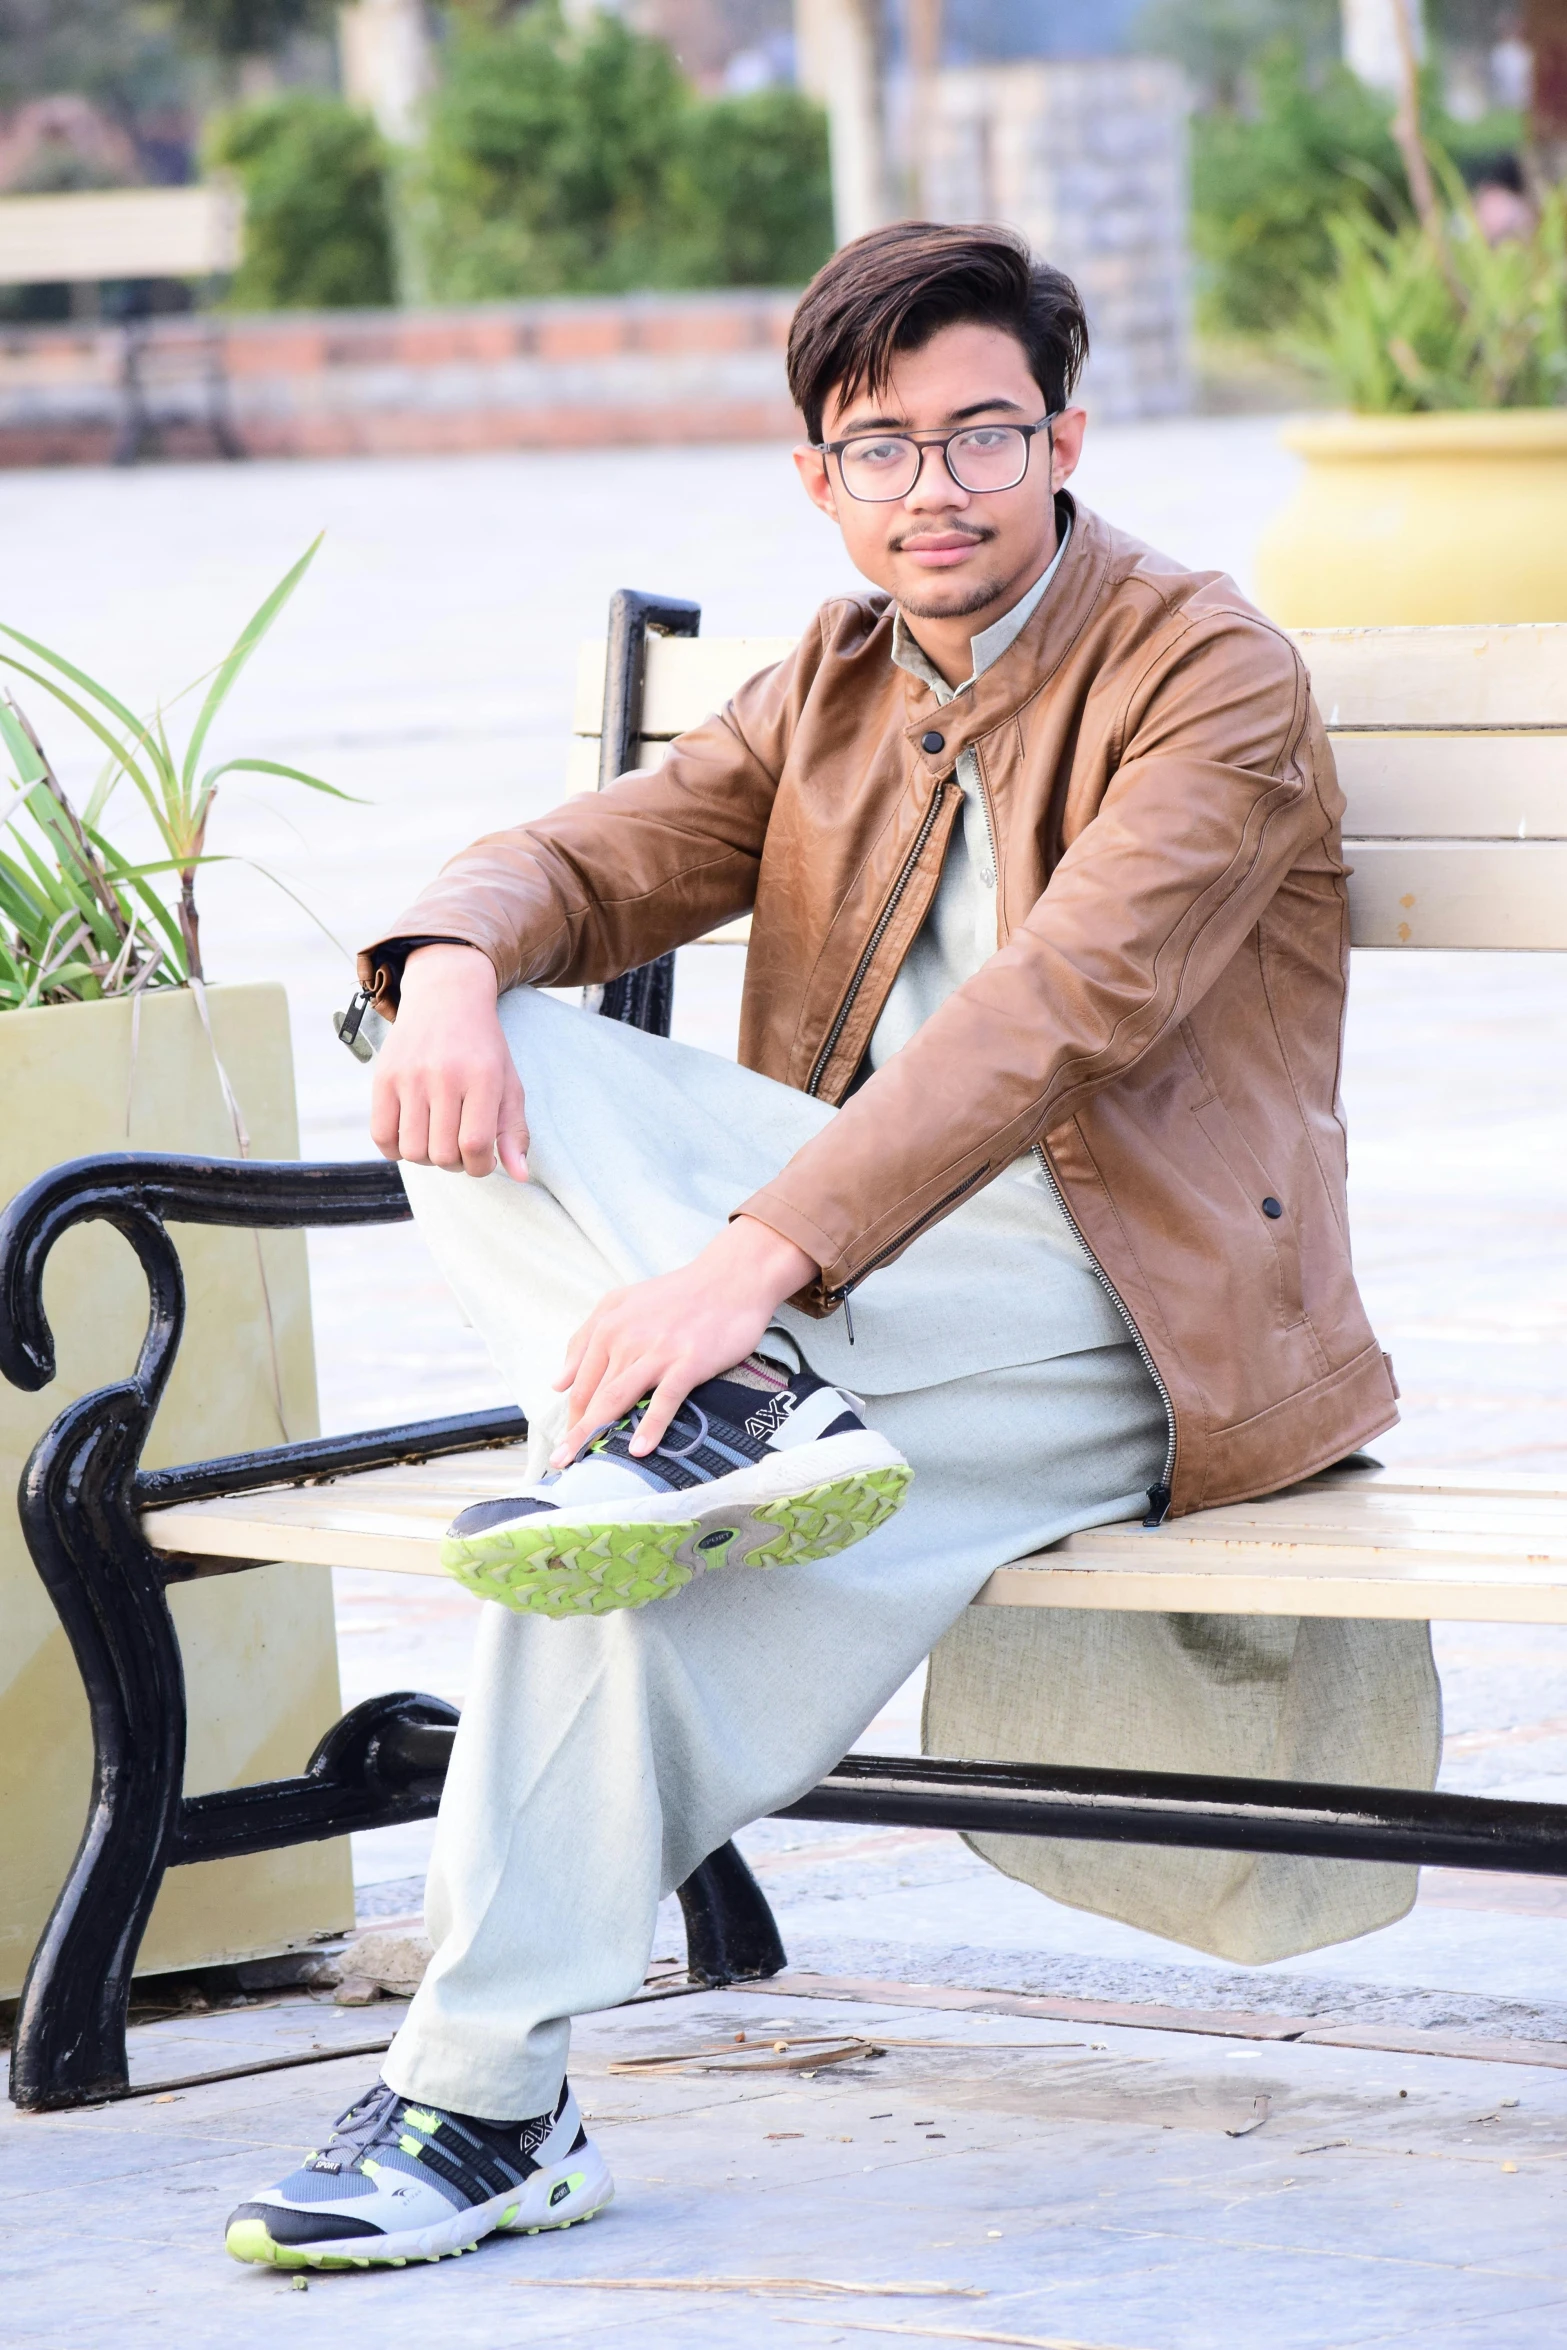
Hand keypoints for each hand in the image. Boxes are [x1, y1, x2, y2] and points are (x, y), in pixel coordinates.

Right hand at [369, 943, 529, 1179]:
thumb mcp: (509, 1083)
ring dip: (426, 1157)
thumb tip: (520, 1175)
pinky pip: (381, 1136)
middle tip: (460, 1145)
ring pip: (413, 1150)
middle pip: (443, 1154)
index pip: (476, 1145)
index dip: (481, 1166)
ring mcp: (409, 1077)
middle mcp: (444, 1076)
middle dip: (455, 1163)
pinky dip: (395, 1149)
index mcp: (482, 1078)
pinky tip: (411, 1134)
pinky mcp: (383, 1078)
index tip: (483, 1159)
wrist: (446, 997)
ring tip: (436, 1138)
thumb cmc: (482, 1048)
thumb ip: (515, 1131)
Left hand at [552, 1215, 818, 1465]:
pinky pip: (664, 1399)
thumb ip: (585, 1337)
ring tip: (580, 1463)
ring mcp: (657, 1352)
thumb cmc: (678, 1294)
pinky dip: (650, 1425)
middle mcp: (626, 1339)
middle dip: (575, 1432)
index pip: (581, 1381)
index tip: (568, 1442)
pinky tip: (639, 1449)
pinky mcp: (688, 1362)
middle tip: (561, 1463)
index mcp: (608, 1326)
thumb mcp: (622, 1302)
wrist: (731, 1278)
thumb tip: (558, 1382)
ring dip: (595, 1432)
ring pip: (618, 1398)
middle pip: (594, 1395)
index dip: (573, 1415)